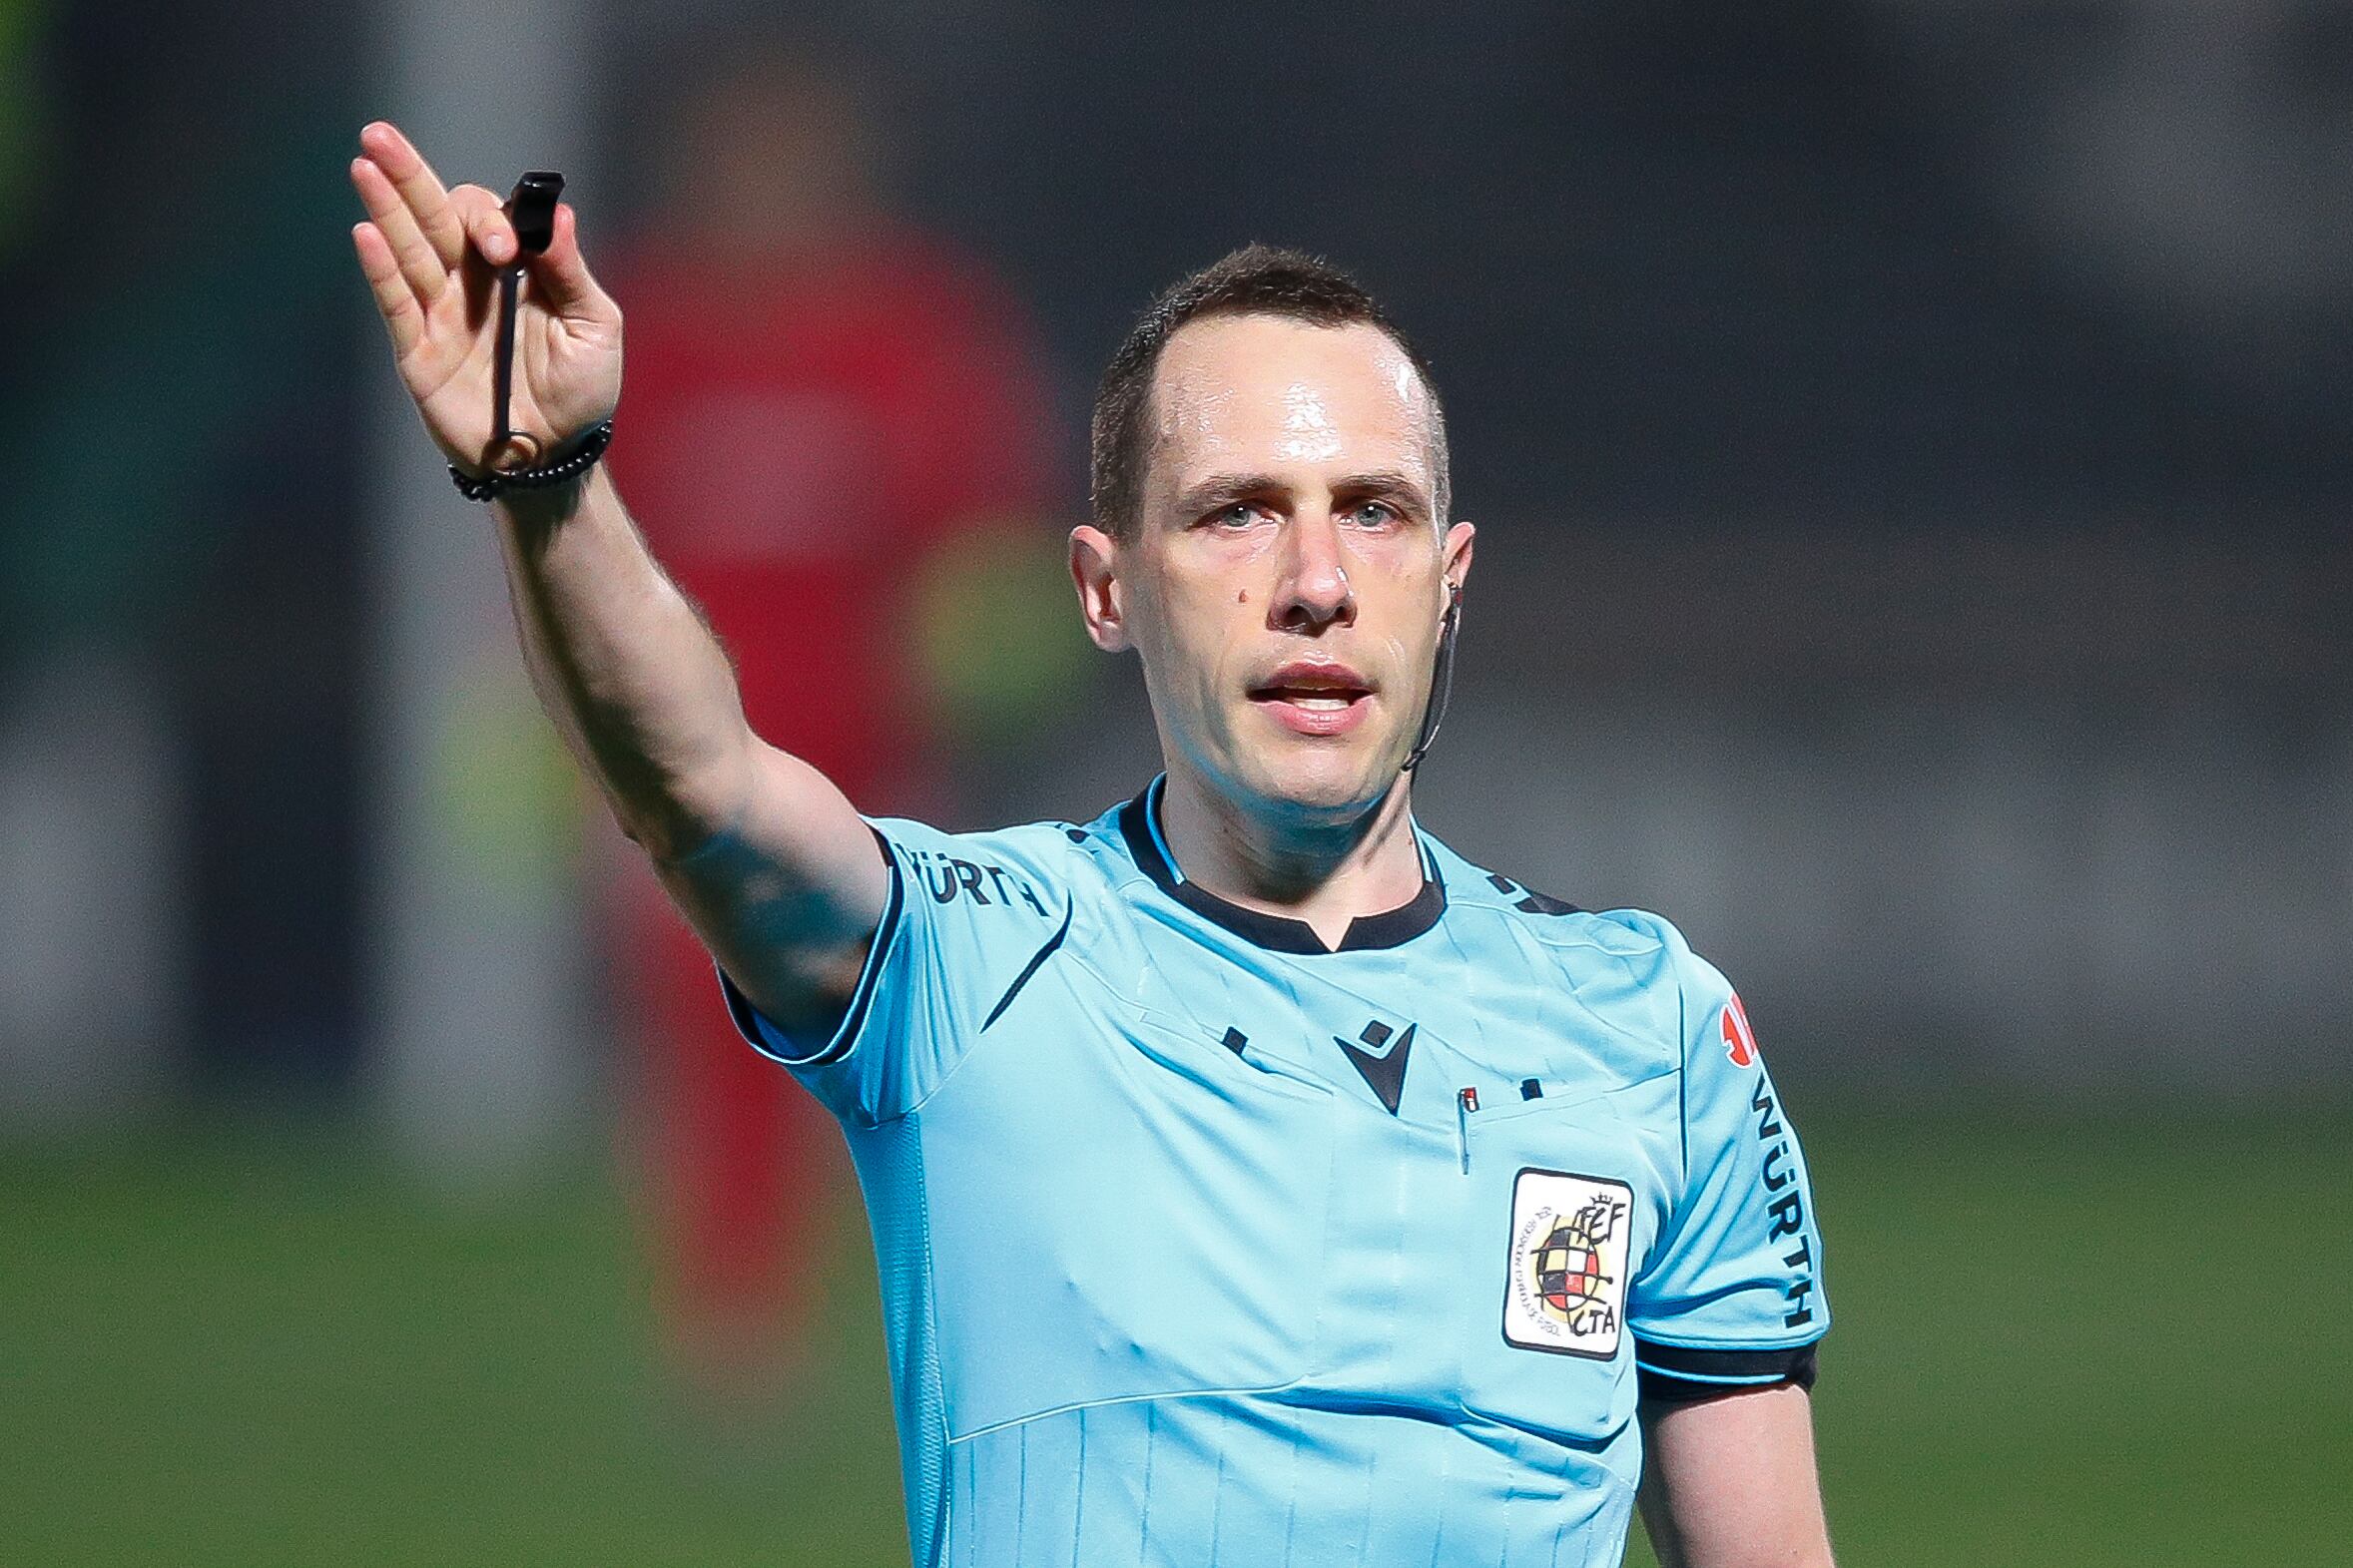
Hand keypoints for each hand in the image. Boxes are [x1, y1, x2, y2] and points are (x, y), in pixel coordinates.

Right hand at [349, 121, 622, 474]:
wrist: (556, 456)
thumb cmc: (581, 392)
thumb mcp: (594, 327)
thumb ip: (571, 272)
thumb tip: (558, 214)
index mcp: (516, 270)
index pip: (487, 219)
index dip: (491, 220)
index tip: (506, 250)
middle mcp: (472, 284)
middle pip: (434, 218)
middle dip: (409, 176)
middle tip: (379, 134)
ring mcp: (442, 315)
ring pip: (408, 251)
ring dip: (386, 208)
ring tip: (364, 165)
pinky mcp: (420, 353)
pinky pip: (397, 305)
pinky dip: (382, 270)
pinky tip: (366, 233)